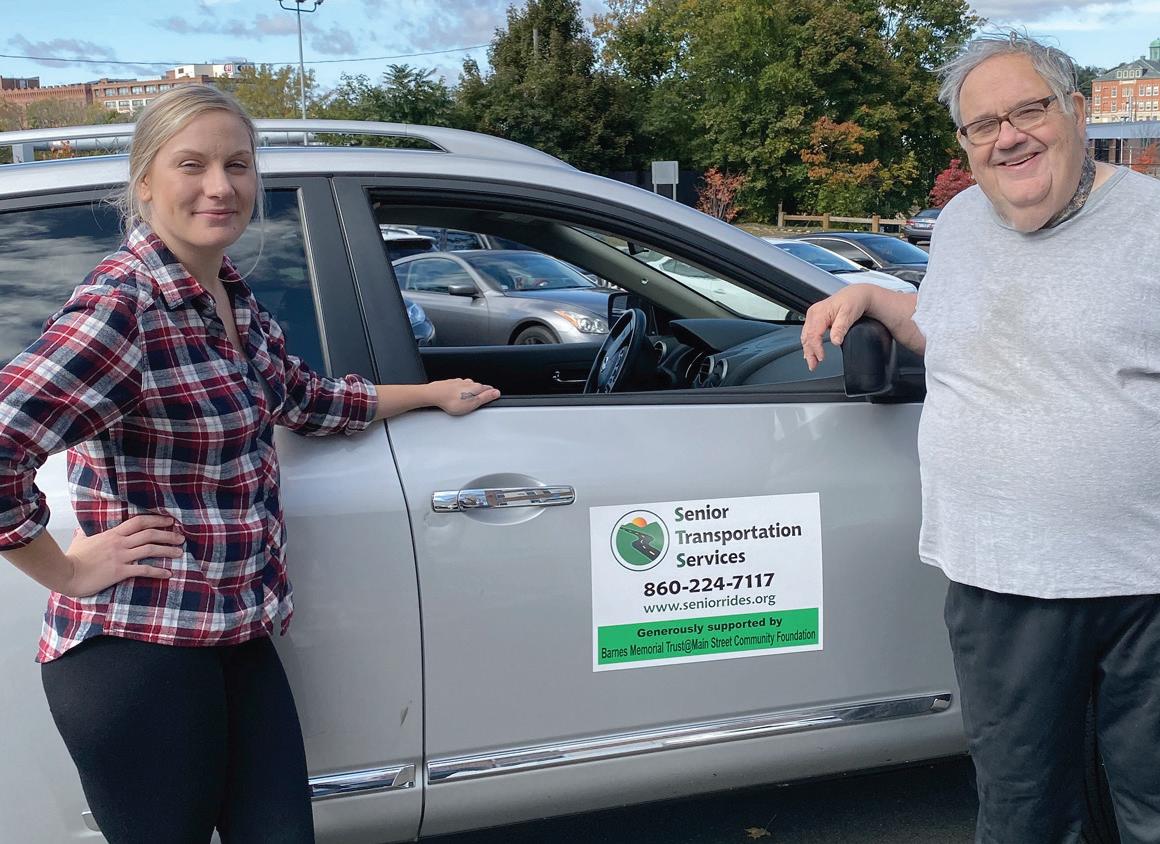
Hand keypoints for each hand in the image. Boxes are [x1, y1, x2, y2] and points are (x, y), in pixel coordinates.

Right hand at [60, 514, 182, 597]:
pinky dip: (158, 571)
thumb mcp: (79, 542)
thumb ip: (83, 535)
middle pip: (150, 534)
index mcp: (113, 534)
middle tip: (181, 537)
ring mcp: (121, 557)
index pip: (139, 522)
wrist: (65, 573)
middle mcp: (120, 543)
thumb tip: (80, 531)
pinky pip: (144, 570)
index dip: (156, 520)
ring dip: (167, 550)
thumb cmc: (72, 558)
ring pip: (150, 549)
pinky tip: (168, 573)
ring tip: (179, 552)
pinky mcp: (120, 571)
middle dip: (168, 535)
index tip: (170, 521)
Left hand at [430, 378, 500, 415]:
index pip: (489, 389)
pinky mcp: (451, 383)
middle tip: (480, 402)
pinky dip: (461, 391)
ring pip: (469, 387)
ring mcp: (459, 382)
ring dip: (470, 392)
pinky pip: (459, 387)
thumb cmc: (451, 401)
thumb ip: (486, 398)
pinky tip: (458, 396)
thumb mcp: (473, 403)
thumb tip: (496, 393)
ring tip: (468, 401)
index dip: (491, 394)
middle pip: (479, 388)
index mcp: (476, 387)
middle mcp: (468, 382)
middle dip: (481, 394)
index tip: (493, 398)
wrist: (434, 395)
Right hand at [800, 285, 875, 370]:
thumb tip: (835, 341)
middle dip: (809, 353)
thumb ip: (841, 328)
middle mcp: (813, 314)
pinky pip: (808, 333)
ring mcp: (813, 316)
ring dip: (808, 350)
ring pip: (806, 336)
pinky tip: (810, 351)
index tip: (821, 358)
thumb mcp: (849, 314)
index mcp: (819, 312)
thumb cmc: (853, 301)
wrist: (856, 295)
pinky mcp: (815, 318)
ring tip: (811, 362)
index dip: (816, 348)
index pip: (813, 335)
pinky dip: (808, 343)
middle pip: (807, 337)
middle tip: (813, 366)